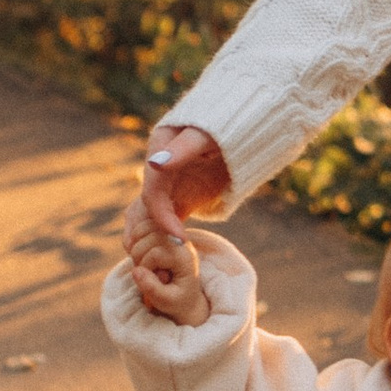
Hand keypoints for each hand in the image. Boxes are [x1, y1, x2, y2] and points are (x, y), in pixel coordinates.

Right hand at [126, 225, 211, 325]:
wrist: (185, 295)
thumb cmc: (177, 300)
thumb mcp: (167, 302)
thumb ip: (152, 289)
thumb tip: (136, 271)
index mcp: (185, 257)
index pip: (155, 253)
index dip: (145, 267)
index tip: (151, 280)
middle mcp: (181, 240)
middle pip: (147, 238)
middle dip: (138, 256)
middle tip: (146, 272)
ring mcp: (172, 233)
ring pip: (141, 230)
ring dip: (135, 247)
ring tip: (144, 263)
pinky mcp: (163, 231)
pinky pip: (141, 226)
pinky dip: (134, 239)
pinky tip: (141, 254)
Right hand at [129, 122, 231, 259]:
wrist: (247, 124)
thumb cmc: (228, 124)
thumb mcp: (206, 135)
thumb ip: (182, 150)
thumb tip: (154, 163)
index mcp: (159, 149)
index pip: (152, 191)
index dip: (160, 217)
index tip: (179, 239)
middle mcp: (159, 169)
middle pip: (143, 206)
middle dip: (146, 235)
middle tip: (154, 264)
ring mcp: (170, 183)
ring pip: (149, 216)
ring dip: (150, 240)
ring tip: (156, 267)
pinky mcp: (182, 196)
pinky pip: (167, 220)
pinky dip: (165, 238)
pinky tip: (171, 258)